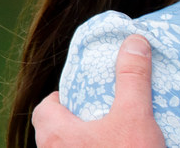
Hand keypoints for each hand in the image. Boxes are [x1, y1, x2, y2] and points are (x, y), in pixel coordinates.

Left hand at [31, 35, 164, 147]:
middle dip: (73, 122)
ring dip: (81, 143)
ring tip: (110, 138)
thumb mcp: (135, 115)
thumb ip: (132, 77)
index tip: (86, 95)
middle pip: (53, 132)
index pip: (44, 108)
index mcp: (57, 135)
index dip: (62, 98)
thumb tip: (133, 41)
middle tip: (102, 115)